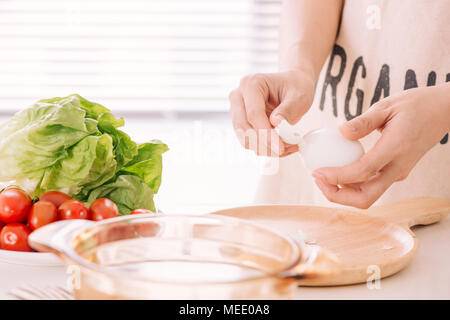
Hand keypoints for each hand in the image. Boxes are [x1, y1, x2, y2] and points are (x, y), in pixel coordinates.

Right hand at [229, 70, 314, 156]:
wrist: (292, 84)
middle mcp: (239, 96)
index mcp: (251, 84)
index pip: (254, 114)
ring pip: (244, 138)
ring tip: (287, 146)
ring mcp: (237, 110)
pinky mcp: (241, 123)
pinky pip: (249, 141)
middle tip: (284, 149)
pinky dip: (264, 147)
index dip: (266, 133)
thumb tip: (276, 123)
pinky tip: (279, 144)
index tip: (280, 147)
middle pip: (244, 128)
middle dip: (264, 143)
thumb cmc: (295, 86)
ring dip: (265, 148)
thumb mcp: (298, 95)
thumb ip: (287, 109)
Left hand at [313, 84, 449, 208]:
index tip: (317, 173)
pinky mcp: (396, 173)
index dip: (337, 177)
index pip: (362, 172)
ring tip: (323, 176)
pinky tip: (338, 170)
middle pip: (366, 198)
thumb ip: (364, 121)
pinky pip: (371, 187)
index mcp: (395, 148)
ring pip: (368, 196)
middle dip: (337, 196)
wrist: (443, 111)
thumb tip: (340, 132)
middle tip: (317, 179)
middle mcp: (398, 167)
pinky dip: (352, 185)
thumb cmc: (415, 105)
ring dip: (343, 193)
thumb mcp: (387, 105)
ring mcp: (398, 173)